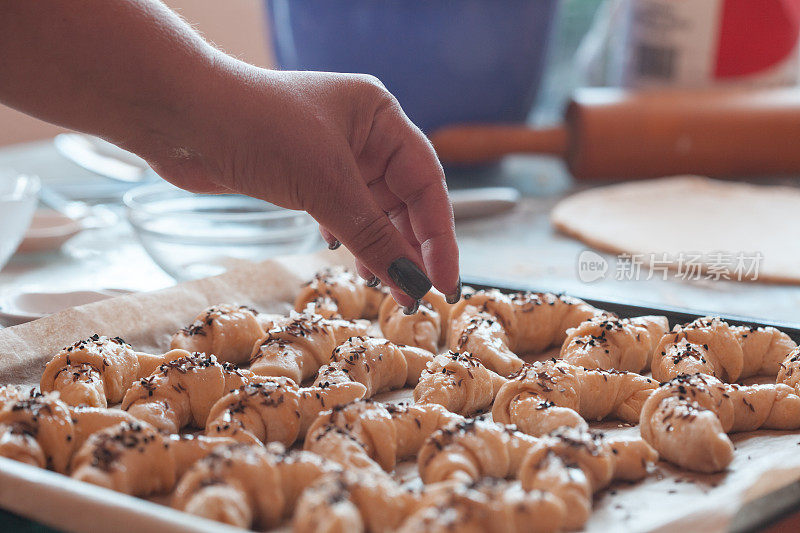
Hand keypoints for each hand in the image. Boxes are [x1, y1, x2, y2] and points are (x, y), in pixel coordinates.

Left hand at [140, 67, 460, 308]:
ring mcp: (333, 154)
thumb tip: (414, 283)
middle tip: (416, 296)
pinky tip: (349, 259)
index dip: (440, 236)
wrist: (179, 116)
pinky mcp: (304, 174)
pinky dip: (349, 238)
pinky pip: (342, 212)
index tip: (444, 283)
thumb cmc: (256, 127)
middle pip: (404, 199)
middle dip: (410, 248)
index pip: (427, 182)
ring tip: (389, 289)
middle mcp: (363, 133)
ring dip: (381, 248)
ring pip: (373, 209)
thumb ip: (374, 236)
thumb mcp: (326, 184)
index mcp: (380, 116)